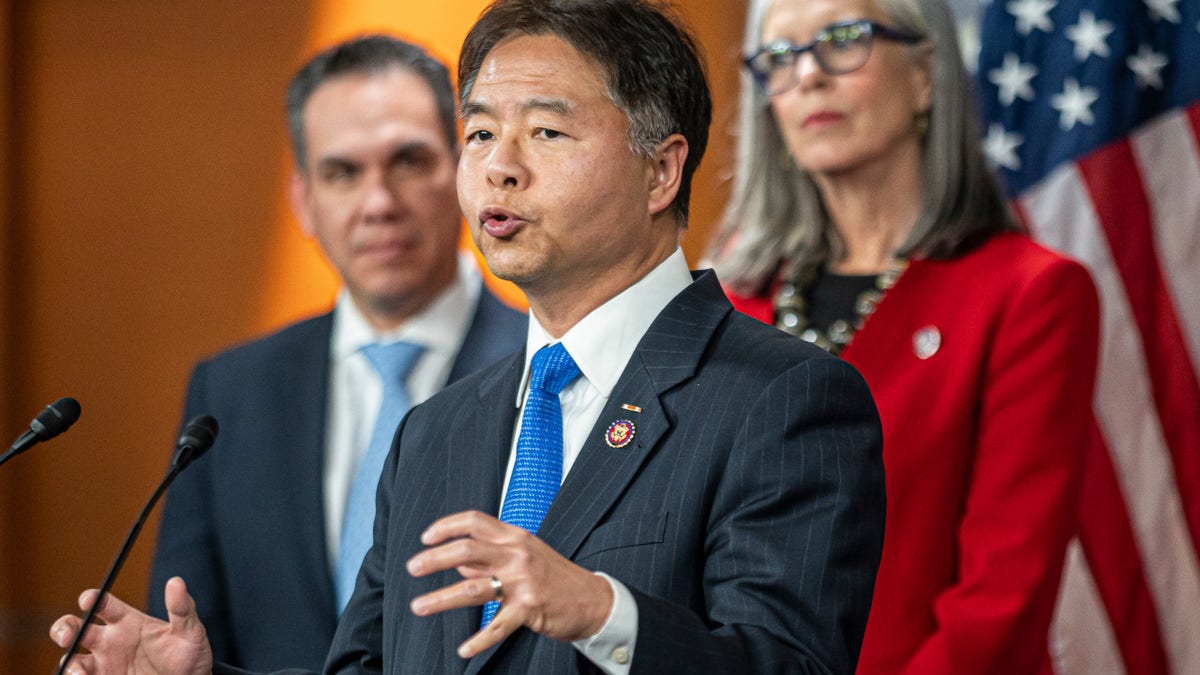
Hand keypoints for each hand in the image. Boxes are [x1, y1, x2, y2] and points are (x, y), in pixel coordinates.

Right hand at [50, 577, 212, 674]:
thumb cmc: (188, 653)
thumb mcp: (189, 631)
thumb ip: (181, 608)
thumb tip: (176, 582)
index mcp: (127, 621)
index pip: (102, 604)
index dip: (91, 598)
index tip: (88, 600)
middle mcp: (110, 640)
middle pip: (74, 627)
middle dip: (63, 628)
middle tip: (66, 636)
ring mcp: (104, 663)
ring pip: (71, 659)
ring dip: (69, 663)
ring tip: (80, 672)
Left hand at [407, 510, 612, 658]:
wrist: (593, 600)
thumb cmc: (556, 577)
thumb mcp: (526, 556)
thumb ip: (492, 558)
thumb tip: (457, 564)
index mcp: (515, 537)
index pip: (475, 521)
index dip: (447, 526)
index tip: (426, 537)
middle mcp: (517, 554)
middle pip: (467, 549)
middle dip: (434, 558)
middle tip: (413, 567)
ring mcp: (524, 581)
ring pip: (473, 589)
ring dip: (441, 599)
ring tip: (418, 607)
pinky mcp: (530, 608)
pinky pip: (497, 626)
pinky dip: (479, 640)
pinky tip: (463, 649)